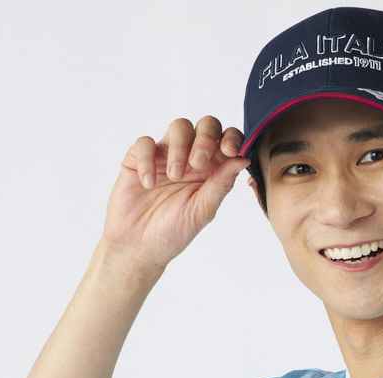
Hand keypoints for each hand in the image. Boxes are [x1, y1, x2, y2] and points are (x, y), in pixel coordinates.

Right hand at [100, 115, 249, 271]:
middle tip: (198, 163)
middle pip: (206, 125)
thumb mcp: (202, 211)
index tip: (229, 151)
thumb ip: (221, 184)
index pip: (227, 141)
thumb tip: (243, 159)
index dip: (232, 138)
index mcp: (212, 171)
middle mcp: (190, 158)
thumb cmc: (173, 233)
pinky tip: (148, 183)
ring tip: (174, 176)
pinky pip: (145, 143)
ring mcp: (165, 155)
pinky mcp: (138, 158)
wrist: (139, 248)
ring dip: (179, 148)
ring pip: (179, 127)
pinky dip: (148, 160)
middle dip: (205, 138)